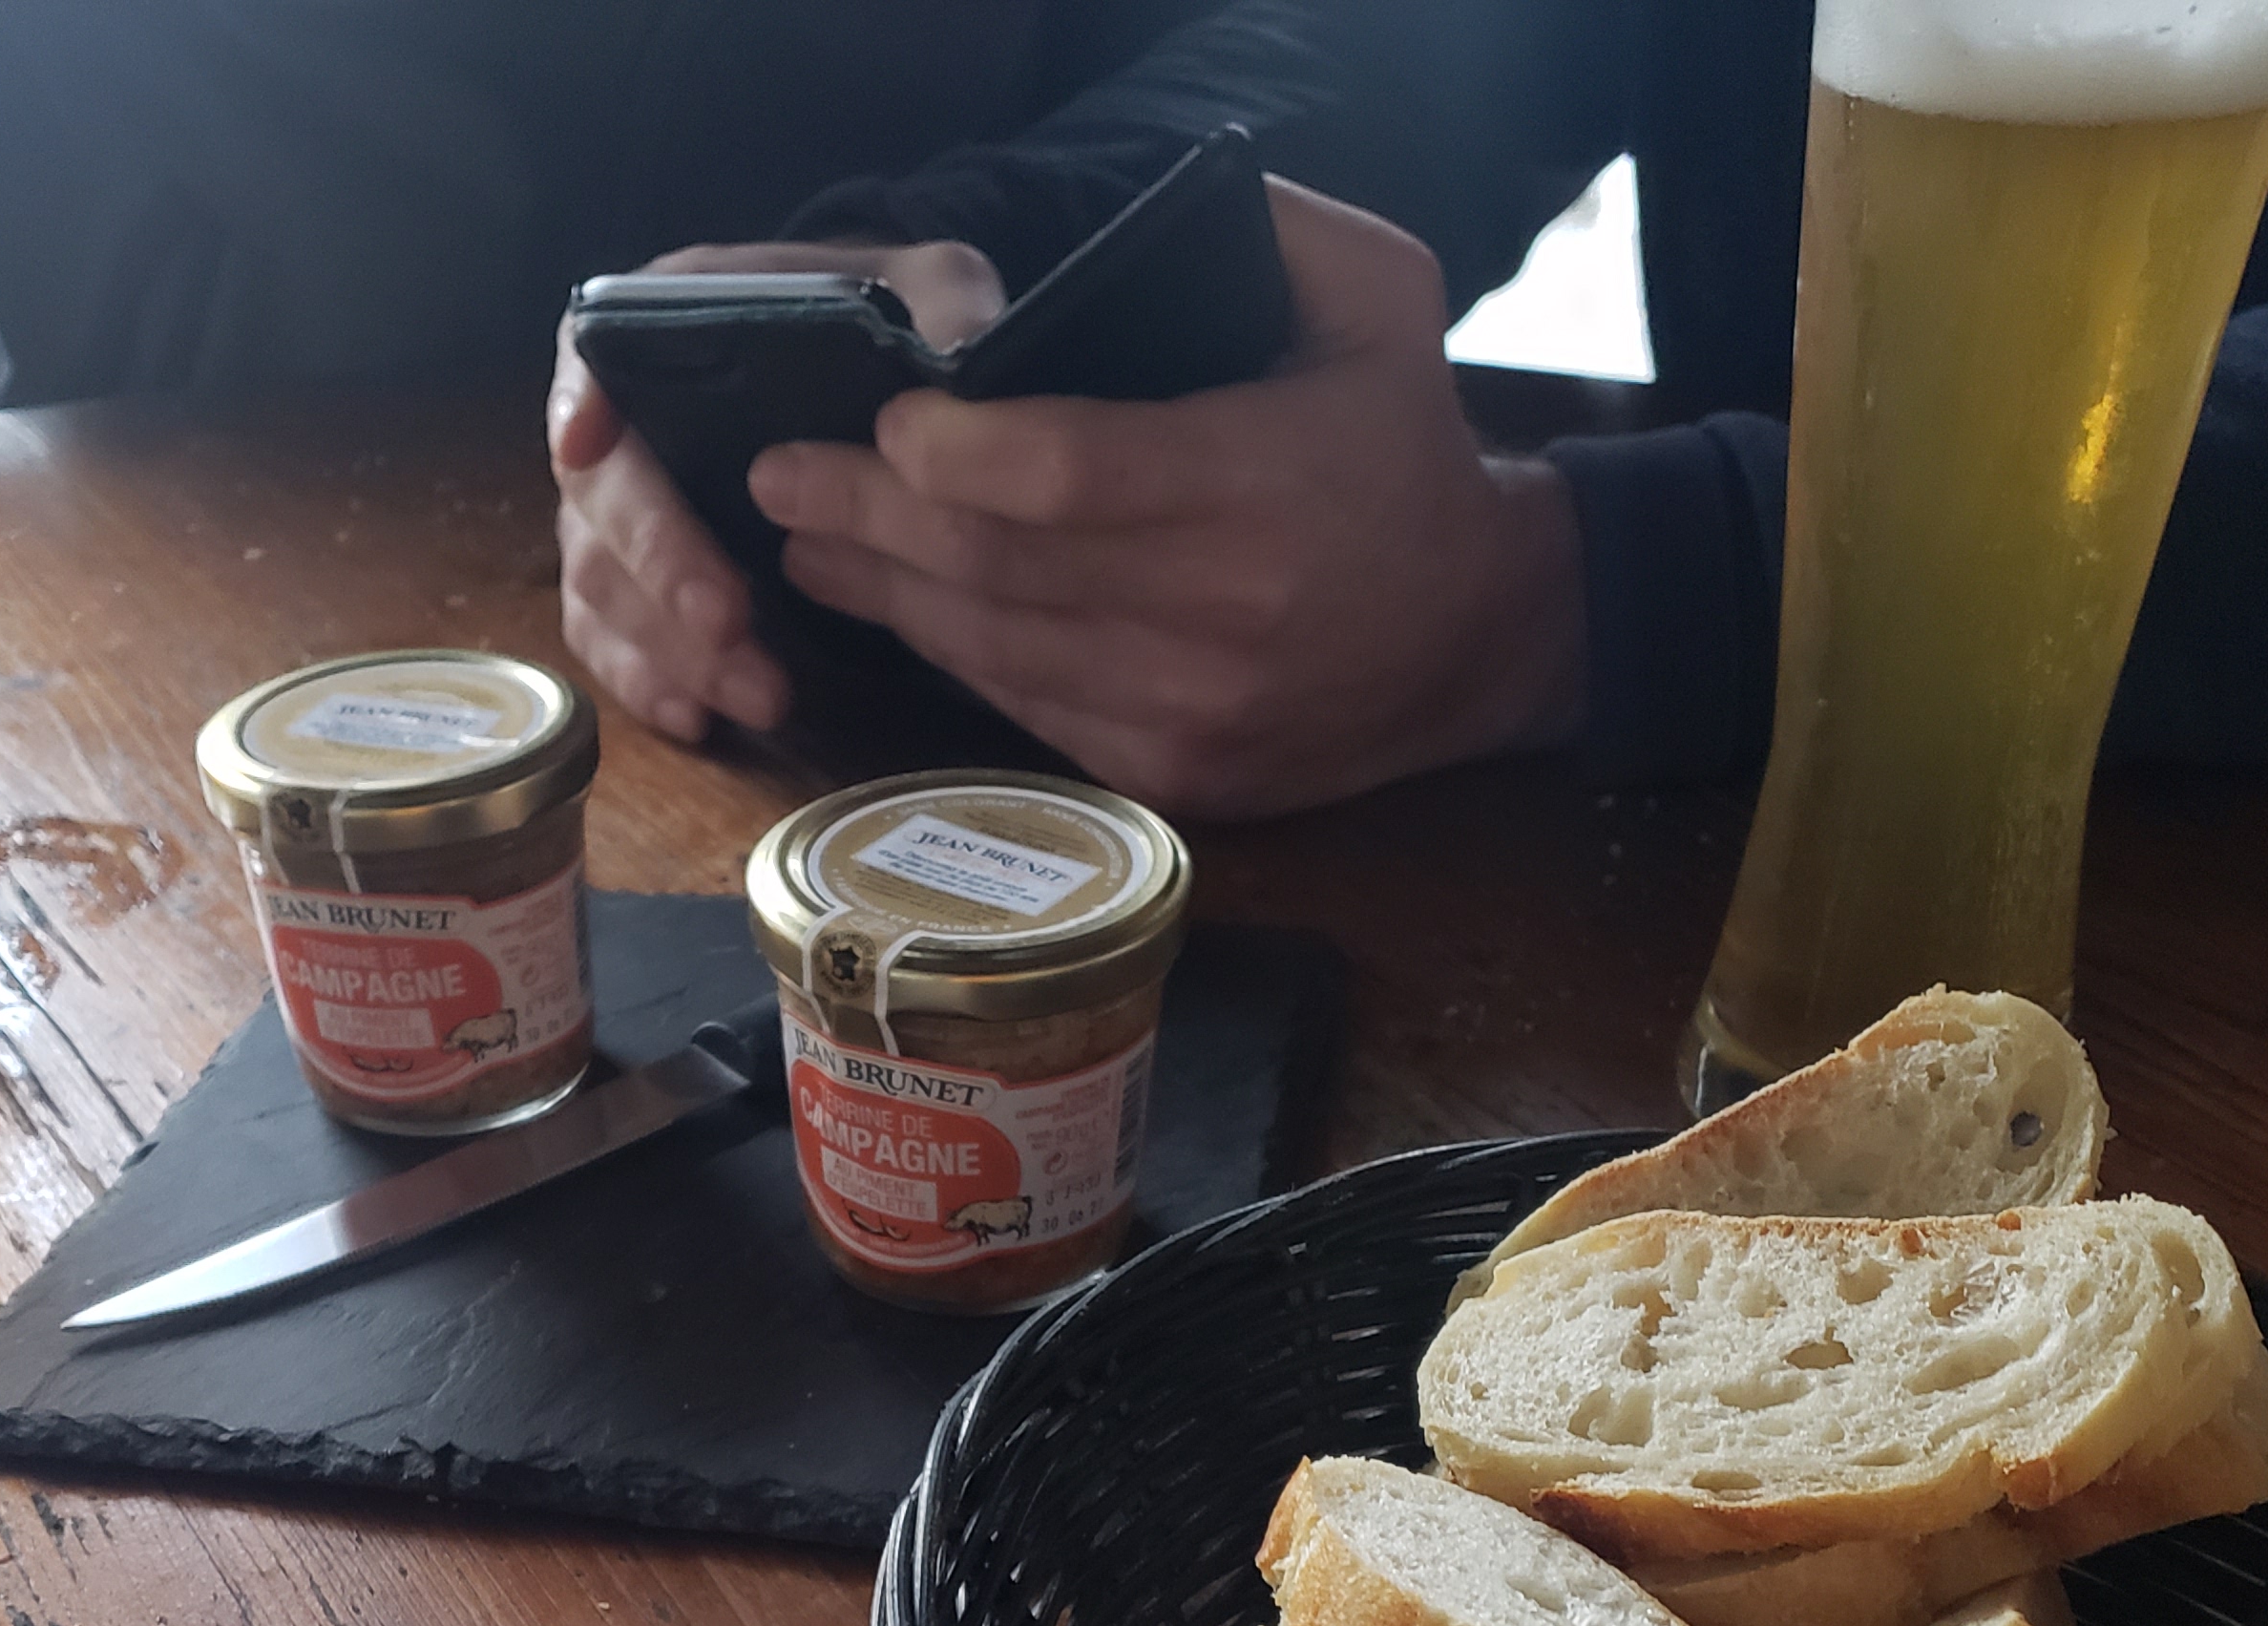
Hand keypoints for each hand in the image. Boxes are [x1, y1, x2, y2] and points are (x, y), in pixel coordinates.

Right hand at [550, 238, 1005, 742]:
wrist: (870, 384)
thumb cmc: (883, 322)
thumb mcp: (925, 288)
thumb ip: (941, 302)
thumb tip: (961, 349)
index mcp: (662, 323)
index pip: (595, 356)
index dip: (584, 403)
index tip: (587, 445)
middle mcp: (622, 420)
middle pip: (600, 497)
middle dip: (660, 567)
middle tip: (729, 621)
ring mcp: (621, 511)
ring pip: (603, 586)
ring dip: (671, 649)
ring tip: (762, 694)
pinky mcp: (640, 586)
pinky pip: (613, 641)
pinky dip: (649, 683)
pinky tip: (702, 720)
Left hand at [745, 181, 1585, 819]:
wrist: (1485, 635)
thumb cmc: (1408, 449)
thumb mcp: (1383, 303)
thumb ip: (1276, 234)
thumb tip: (1150, 208)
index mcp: (1262, 486)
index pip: (1069, 476)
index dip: (957, 452)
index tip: (884, 421)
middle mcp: (1220, 614)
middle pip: (1000, 566)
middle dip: (871, 519)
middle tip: (782, 479)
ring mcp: (1189, 710)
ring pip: (993, 648)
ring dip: (883, 593)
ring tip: (807, 541)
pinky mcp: (1172, 775)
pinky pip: (1025, 710)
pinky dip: (950, 656)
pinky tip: (896, 607)